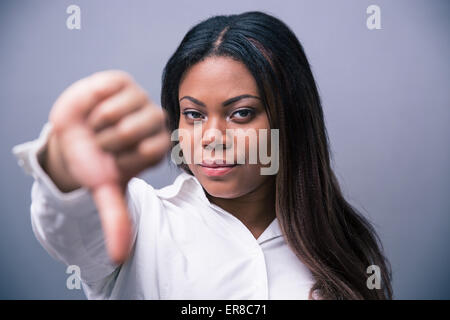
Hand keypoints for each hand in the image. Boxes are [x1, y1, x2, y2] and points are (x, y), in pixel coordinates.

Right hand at [45, 70, 170, 263]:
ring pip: (120, 112)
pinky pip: (111, 91)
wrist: (72, 138)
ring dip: (98, 123)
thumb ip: (117, 220)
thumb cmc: (94, 162)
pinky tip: (94, 107)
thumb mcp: (105, 190)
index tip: (113, 161)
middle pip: (136, 131)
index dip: (123, 158)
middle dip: (108, 141)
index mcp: (158, 147)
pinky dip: (94, 102)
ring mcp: (140, 100)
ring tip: (97, 126)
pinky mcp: (123, 81)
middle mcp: (155, 122)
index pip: (151, 152)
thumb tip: (119, 257)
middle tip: (102, 142)